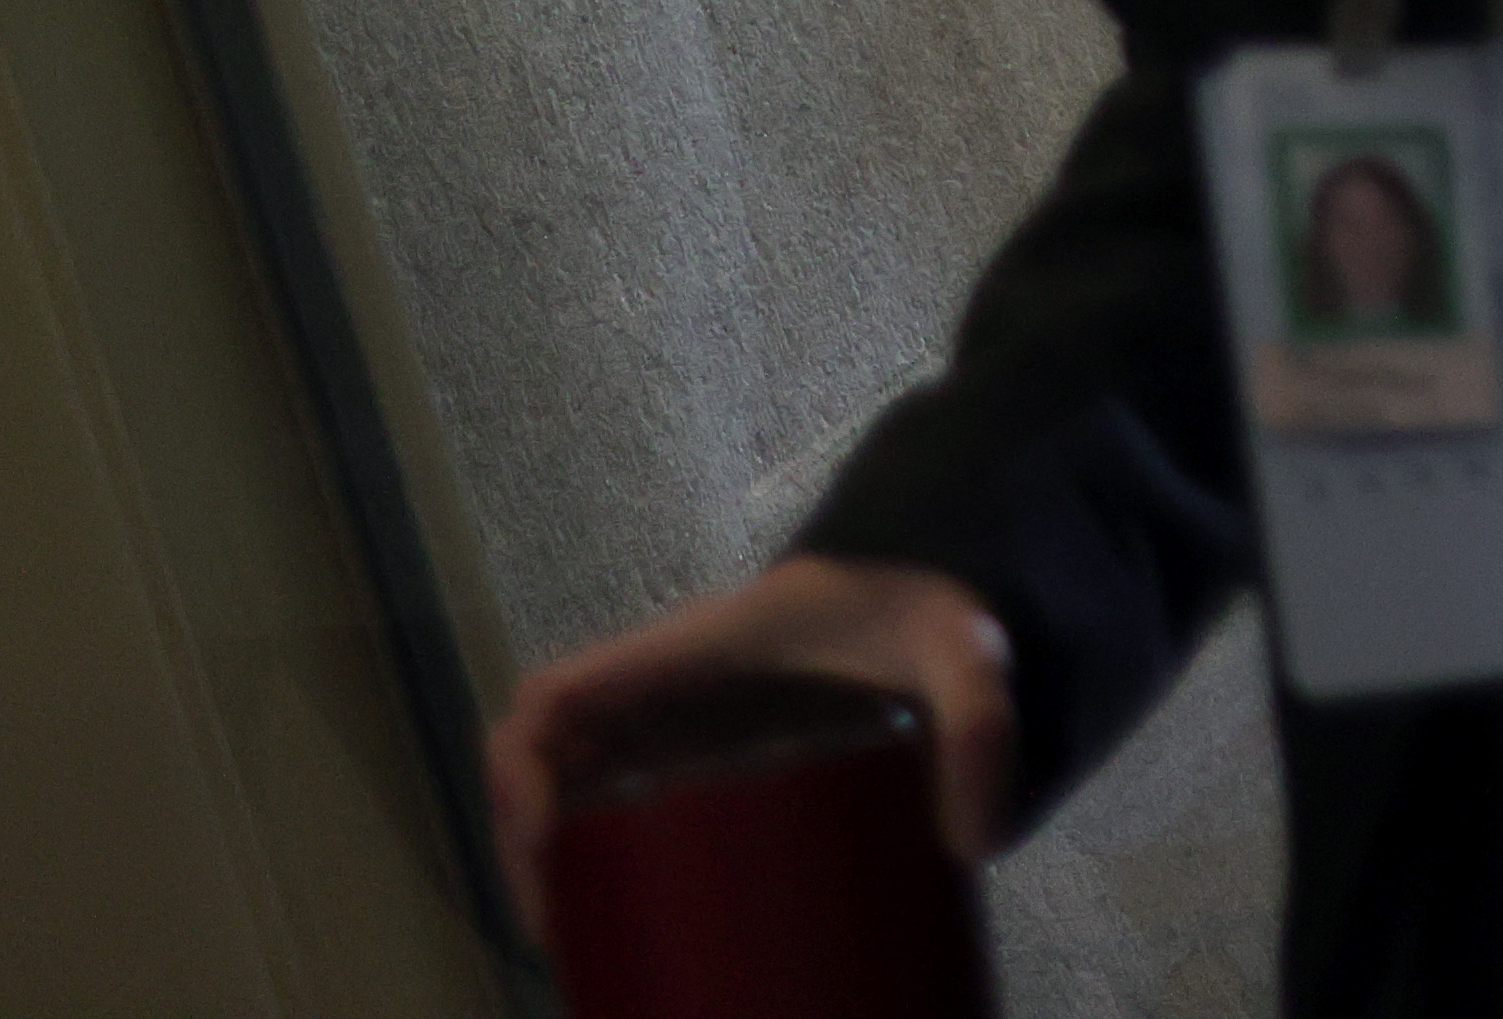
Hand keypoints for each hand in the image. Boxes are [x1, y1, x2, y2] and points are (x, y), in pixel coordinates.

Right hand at [489, 559, 1013, 941]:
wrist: (940, 570)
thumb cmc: (927, 604)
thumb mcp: (962, 654)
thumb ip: (981, 729)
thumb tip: (967, 847)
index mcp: (694, 650)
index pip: (558, 694)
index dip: (521, 771)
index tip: (542, 850)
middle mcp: (664, 681)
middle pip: (543, 749)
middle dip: (524, 839)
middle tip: (559, 925)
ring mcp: (676, 709)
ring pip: (567, 772)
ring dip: (548, 848)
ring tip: (579, 931)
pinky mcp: (701, 739)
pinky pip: (613, 782)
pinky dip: (591, 841)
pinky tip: (622, 905)